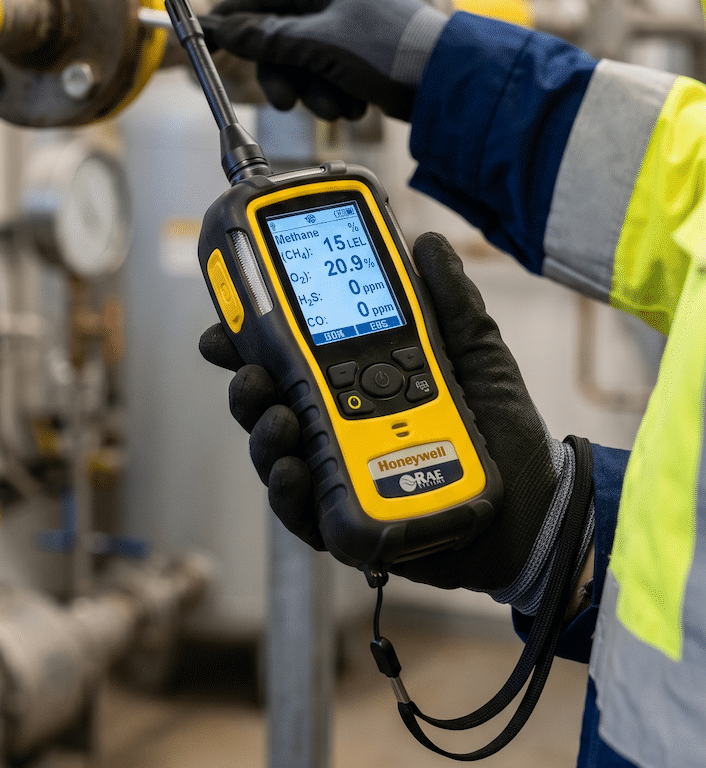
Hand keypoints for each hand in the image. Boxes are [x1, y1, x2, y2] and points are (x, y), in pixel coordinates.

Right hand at [200, 233, 592, 605]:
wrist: (541, 506)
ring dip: (264, 436)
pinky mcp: (351, 525)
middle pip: (270, 407)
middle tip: (251, 372)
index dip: (250, 342)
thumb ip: (450, 301)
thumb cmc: (505, 432)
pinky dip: (291, 493)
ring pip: (277, 457)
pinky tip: (295, 471)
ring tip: (280, 419)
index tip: (226, 326)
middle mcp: (339, 430)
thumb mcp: (478, 354)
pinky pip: (304, 514)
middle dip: (247, 388)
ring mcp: (342, 478)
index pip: (290, 360)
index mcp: (356, 385)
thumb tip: (428, 242)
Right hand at [201, 0, 446, 122]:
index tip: (208, 40)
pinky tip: (356, 104)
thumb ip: (270, 39)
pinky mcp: (364, 60)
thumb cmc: (390, 50)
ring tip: (338, 105)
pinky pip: (329, 79)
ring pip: (304, 64)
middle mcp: (337, 0)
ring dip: (314, 92)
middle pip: (281, 38)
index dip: (234, 19)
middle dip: (285, 75)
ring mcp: (351, 30)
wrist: (448, 82)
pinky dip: (336, 96)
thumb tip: (229, 31)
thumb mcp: (320, 45)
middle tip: (285, 100)